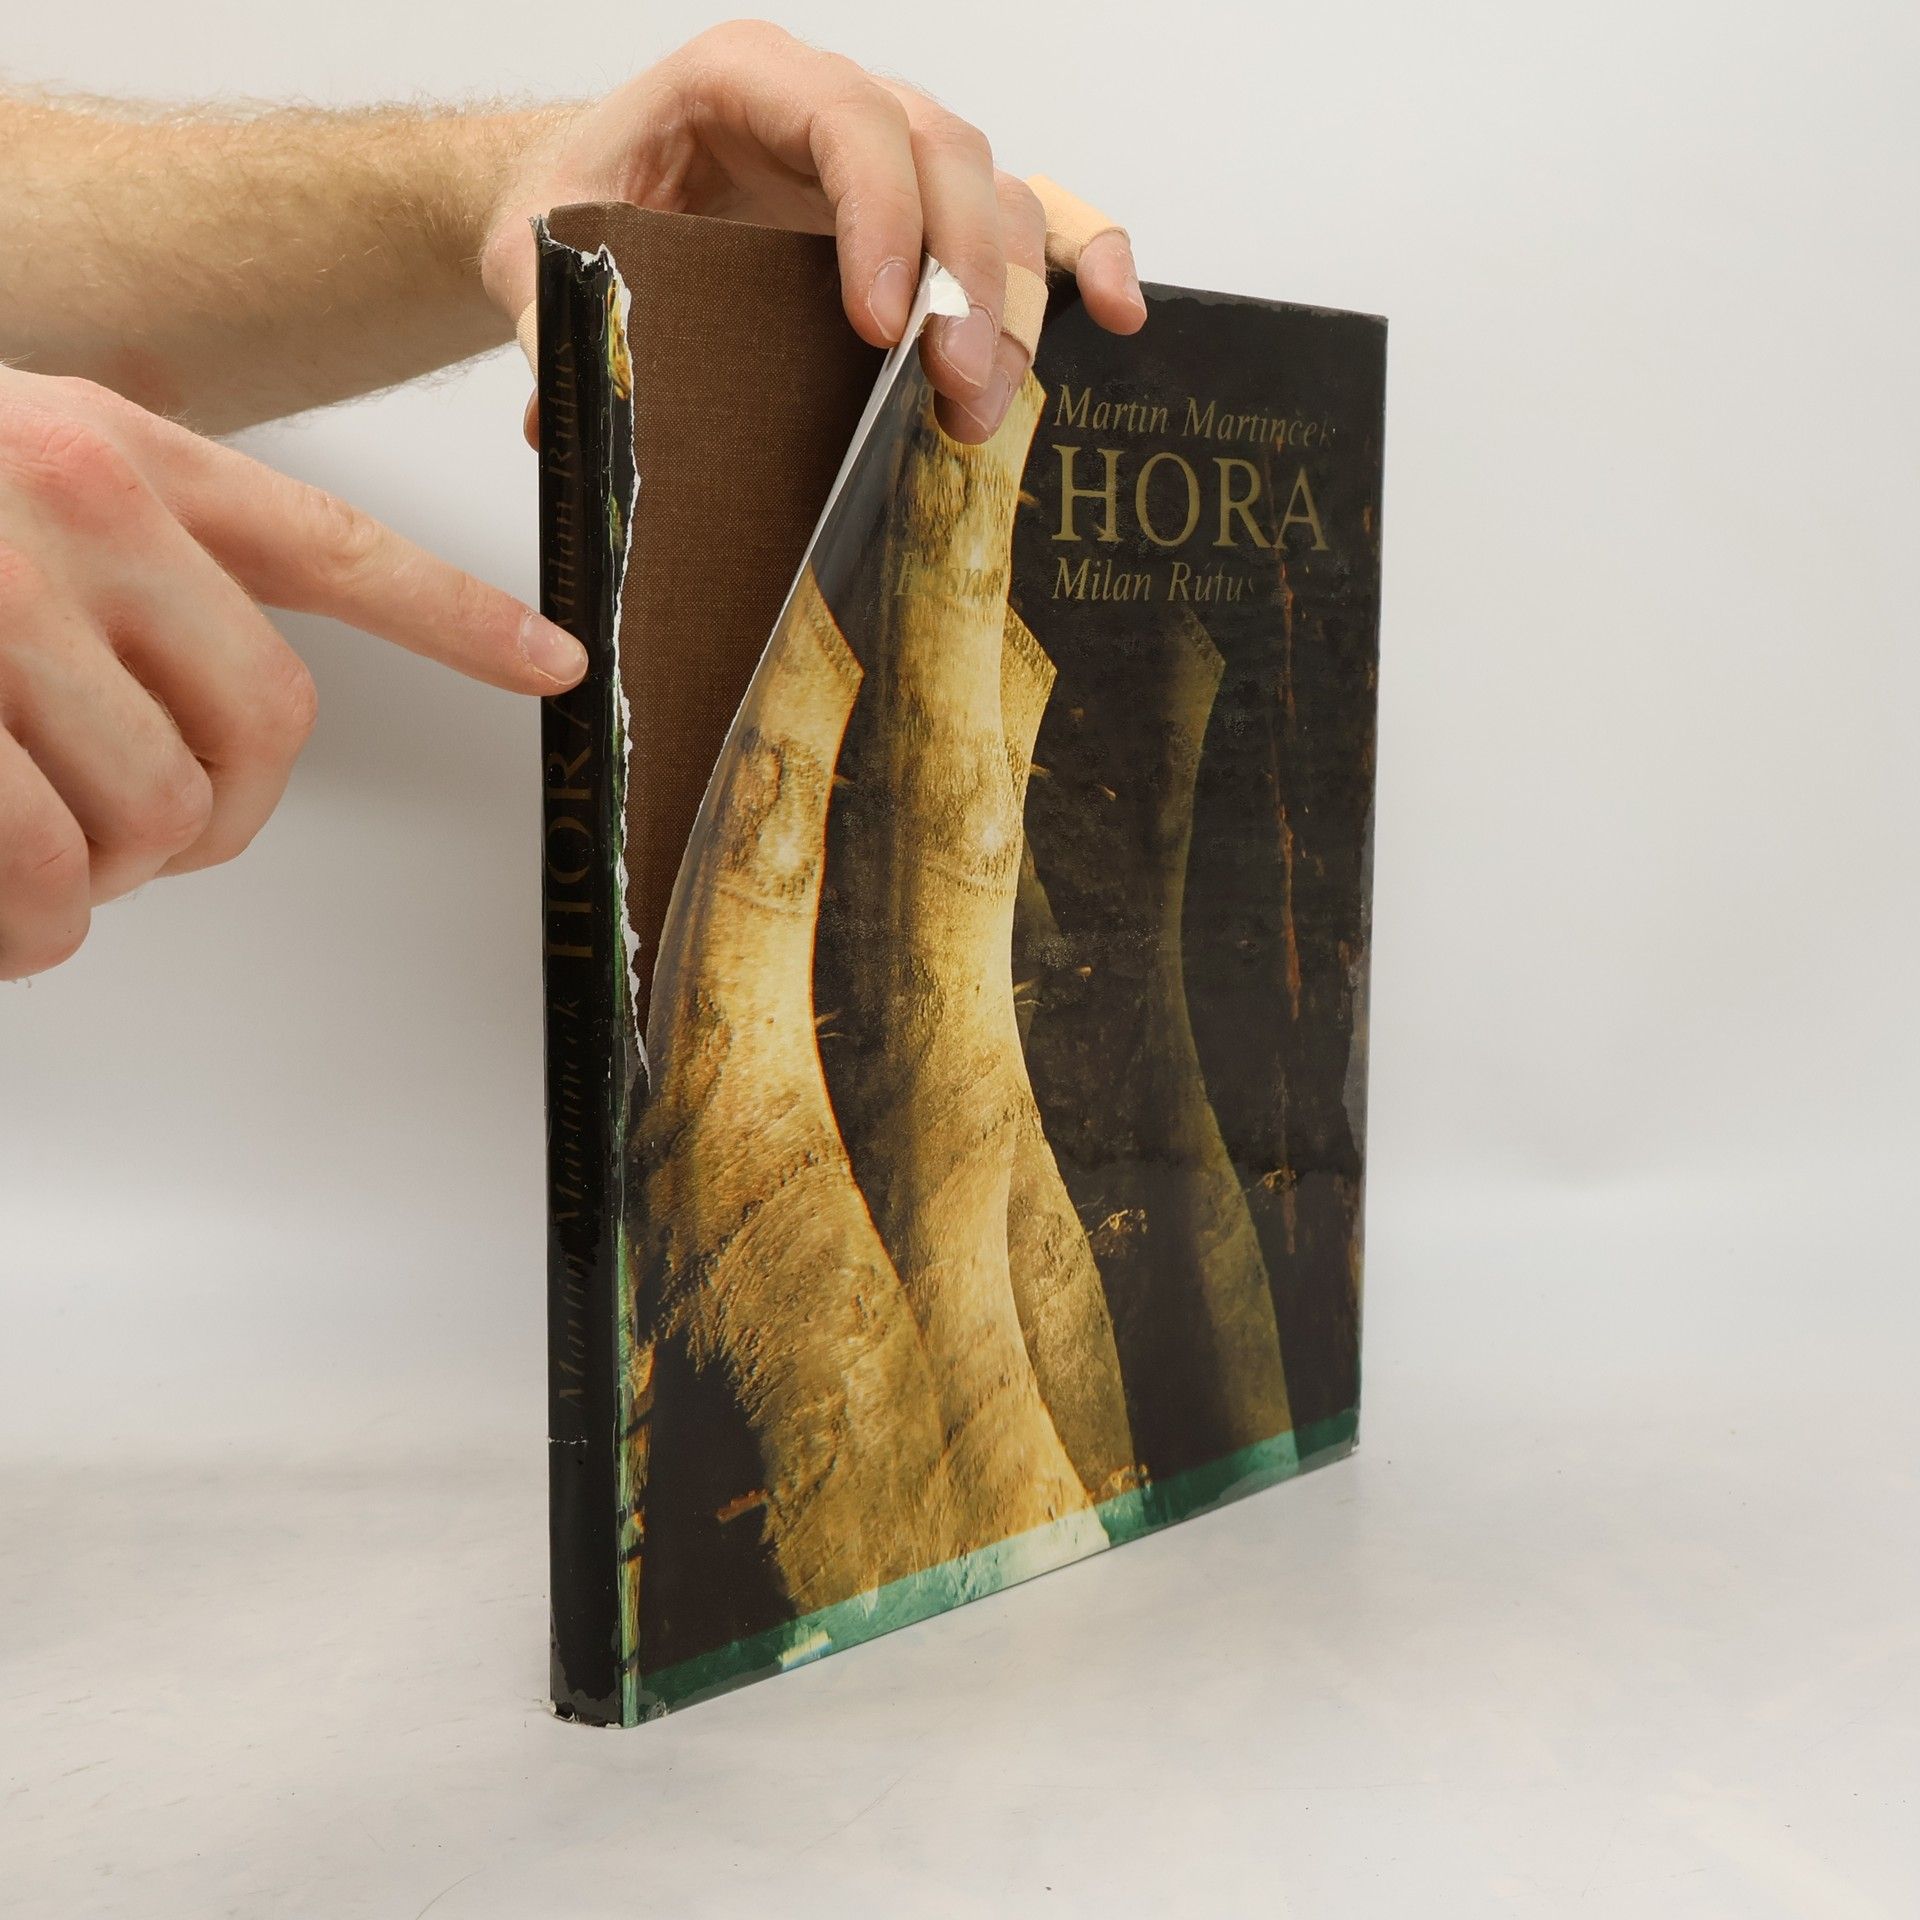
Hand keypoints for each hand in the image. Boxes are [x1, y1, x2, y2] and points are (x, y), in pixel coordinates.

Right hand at [0, 368, 585, 979]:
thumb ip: (122, 579)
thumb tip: (208, 762)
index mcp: (111, 453)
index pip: (330, 546)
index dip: (461, 615)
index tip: (560, 661)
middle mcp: (70, 507)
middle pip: (257, 744)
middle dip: (201, 830)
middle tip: (129, 842)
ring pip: (144, 827)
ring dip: (95, 892)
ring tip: (28, 877)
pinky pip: (39, 876)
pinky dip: (24, 929)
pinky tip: (0, 916)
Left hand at [480, 19, 1146, 445]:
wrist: (589, 193)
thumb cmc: (577, 200)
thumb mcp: (542, 245)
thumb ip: (565, 314)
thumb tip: (577, 421)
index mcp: (745, 79)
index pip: (847, 117)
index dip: (882, 215)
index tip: (879, 327)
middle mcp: (839, 105)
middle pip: (948, 158)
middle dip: (966, 279)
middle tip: (951, 390)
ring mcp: (897, 162)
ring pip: (1000, 198)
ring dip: (1010, 308)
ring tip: (977, 411)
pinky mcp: (927, 221)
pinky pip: (1033, 219)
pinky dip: (1082, 260)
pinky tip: (1115, 316)